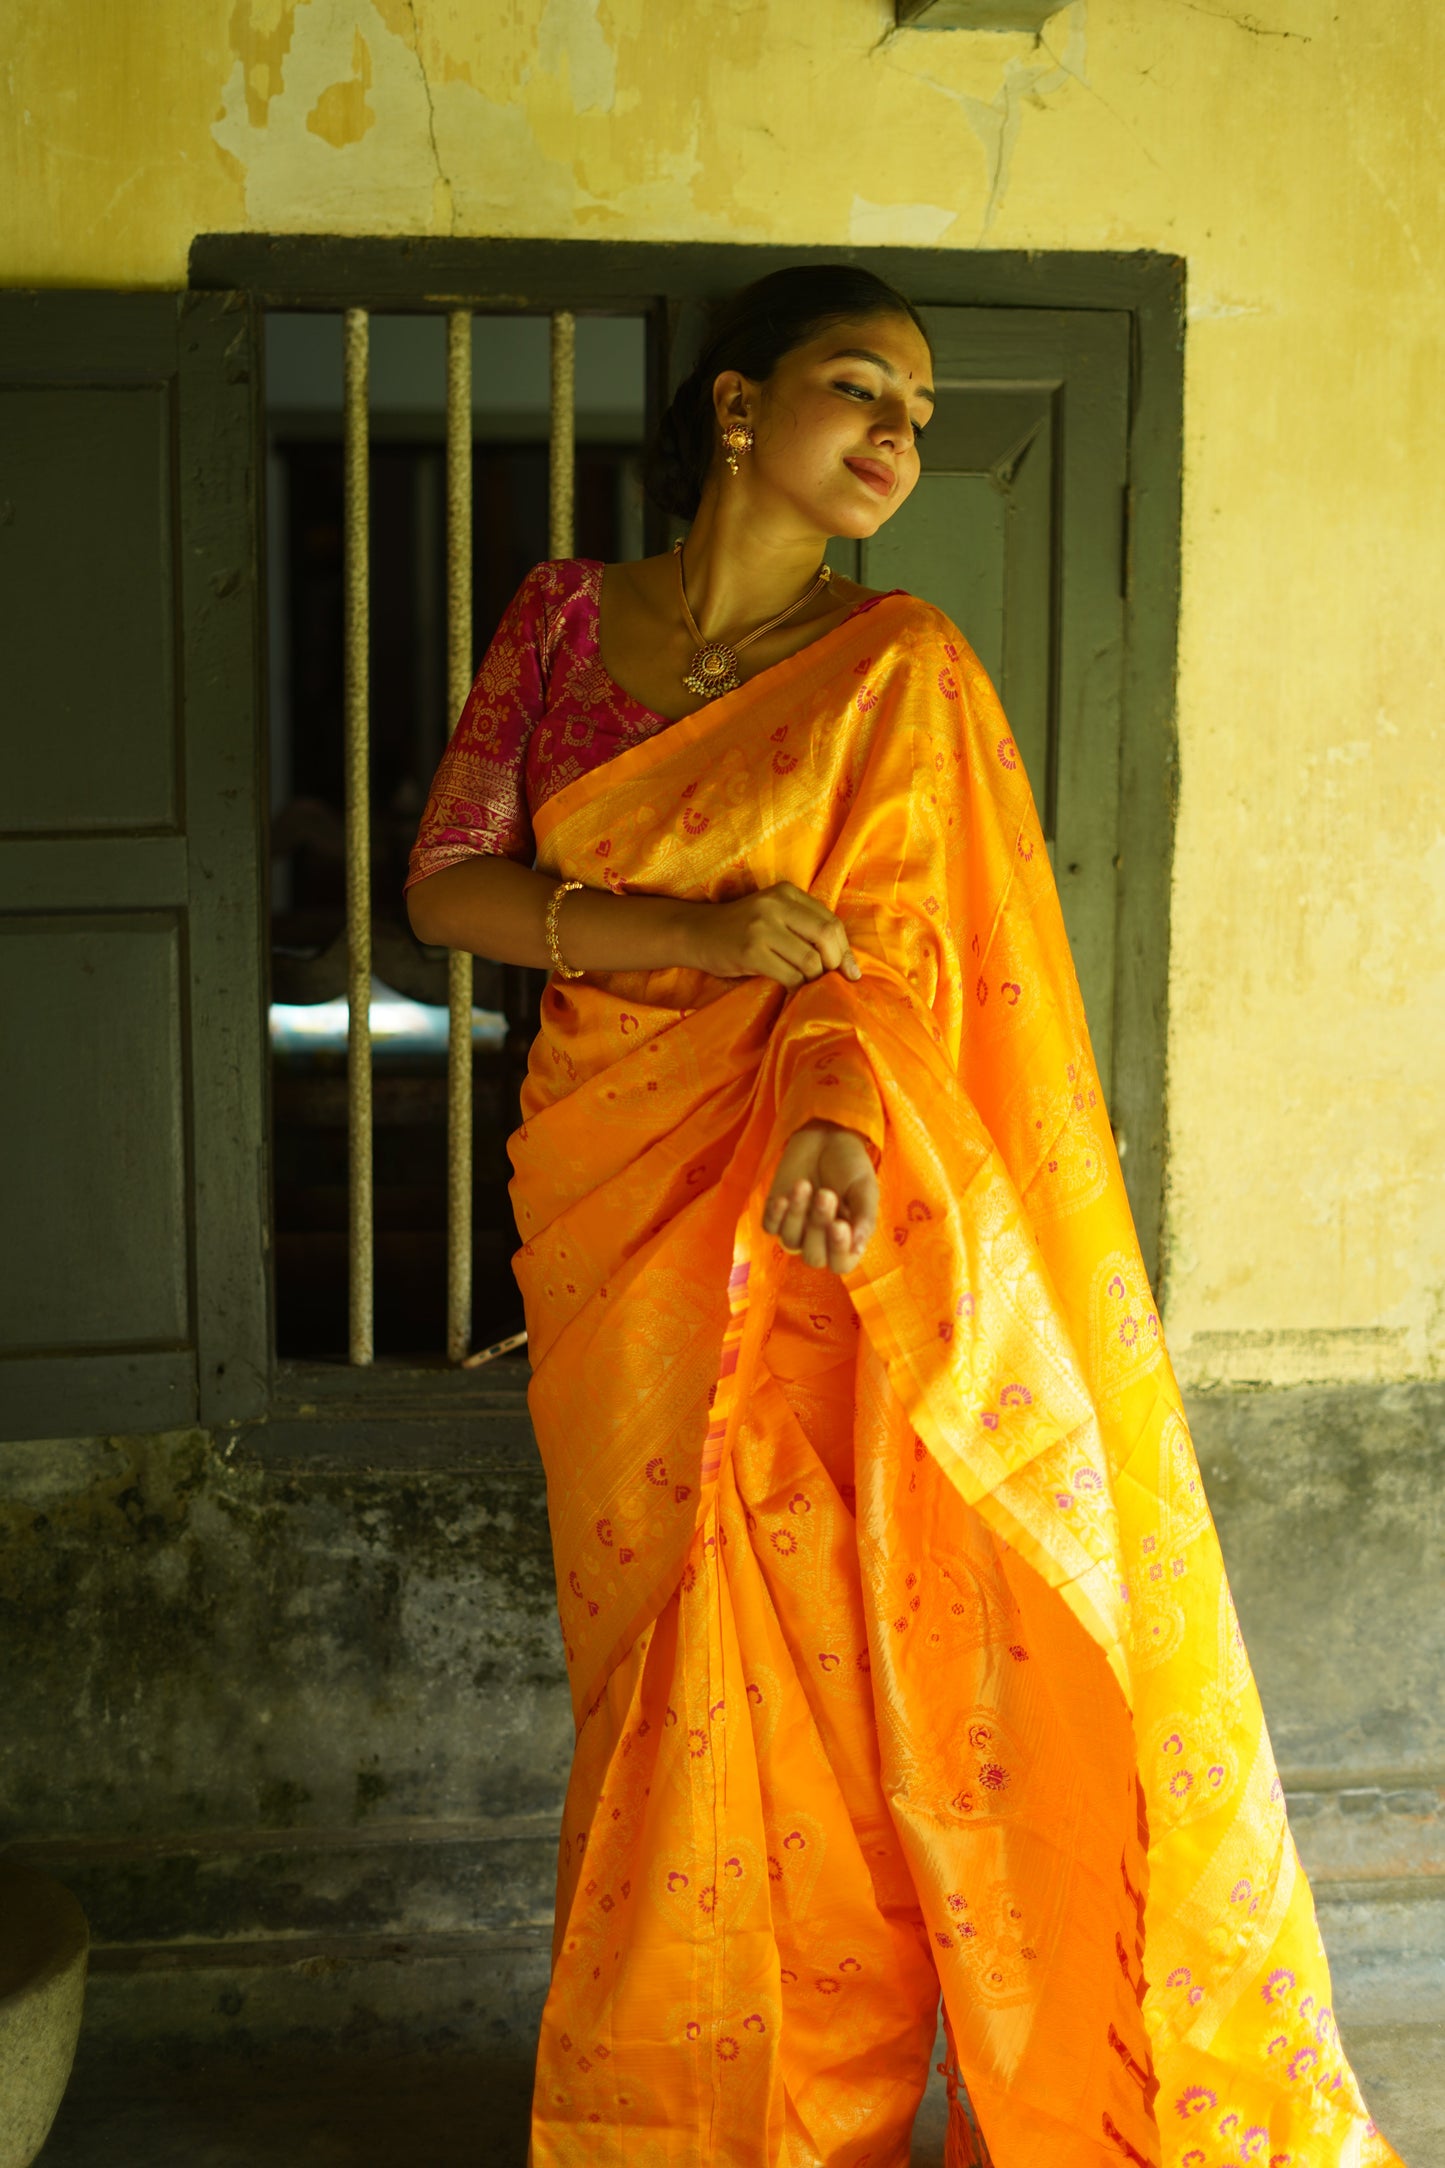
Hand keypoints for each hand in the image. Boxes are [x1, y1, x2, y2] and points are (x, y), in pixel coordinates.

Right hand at [684, 882, 861, 989]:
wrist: (695, 933)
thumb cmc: (741, 929)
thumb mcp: (774, 915)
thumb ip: (806, 927)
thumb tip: (848, 963)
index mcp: (787, 893)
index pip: (831, 921)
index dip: (846, 950)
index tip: (850, 972)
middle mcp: (776, 905)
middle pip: (826, 937)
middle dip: (835, 965)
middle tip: (831, 981)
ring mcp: (762, 927)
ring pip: (810, 961)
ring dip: (814, 979)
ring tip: (806, 984)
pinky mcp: (750, 952)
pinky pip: (790, 976)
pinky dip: (797, 988)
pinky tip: (792, 990)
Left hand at [761, 1121, 877, 1273]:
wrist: (827, 1136)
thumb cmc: (851, 1165)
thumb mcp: (865, 1188)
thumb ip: (864, 1217)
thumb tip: (858, 1247)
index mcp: (848, 1238)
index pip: (841, 1263)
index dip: (838, 1251)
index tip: (839, 1224)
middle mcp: (821, 1239)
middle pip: (814, 1256)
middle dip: (817, 1226)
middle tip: (826, 1193)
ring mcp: (797, 1228)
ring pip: (790, 1241)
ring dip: (797, 1214)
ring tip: (804, 1184)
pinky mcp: (776, 1213)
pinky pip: (770, 1227)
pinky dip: (775, 1215)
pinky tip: (782, 1197)